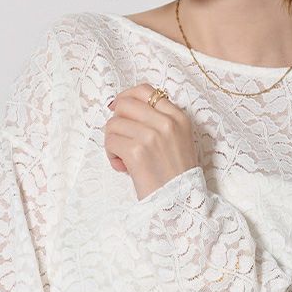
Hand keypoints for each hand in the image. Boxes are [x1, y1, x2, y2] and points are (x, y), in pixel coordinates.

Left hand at [104, 83, 198, 201]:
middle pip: (125, 104)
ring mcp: (152, 136)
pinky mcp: (137, 151)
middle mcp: (167, 123)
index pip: (146, 91)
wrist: (180, 201)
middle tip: (121, 138)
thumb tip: (123, 105)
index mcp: (178, 118)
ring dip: (113, 141)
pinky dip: (111, 155)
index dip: (127, 97)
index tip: (119, 109)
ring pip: (113, 123)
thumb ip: (160, 120)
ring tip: (123, 157)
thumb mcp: (178, 139)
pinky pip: (110, 142)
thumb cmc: (175, 173)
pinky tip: (122, 166)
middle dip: (117, 120)